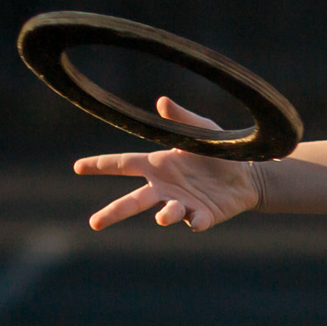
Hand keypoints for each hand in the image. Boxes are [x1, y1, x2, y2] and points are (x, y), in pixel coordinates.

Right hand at [73, 98, 262, 231]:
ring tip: (162, 217)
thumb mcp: (202, 130)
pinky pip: (195, 221)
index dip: (100, 165)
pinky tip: (197, 223)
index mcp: (159, 165)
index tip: (77, 167)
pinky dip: (195, 222)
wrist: (249, 175)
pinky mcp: (203, 216)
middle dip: (114, 212)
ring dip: (164, 215)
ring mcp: (183, 204)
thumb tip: (161, 101)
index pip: (123, 164)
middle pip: (134, 201)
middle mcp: (165, 187)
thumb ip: (182, 118)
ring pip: (165, 213)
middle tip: (94, 223)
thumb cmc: (219, 151)